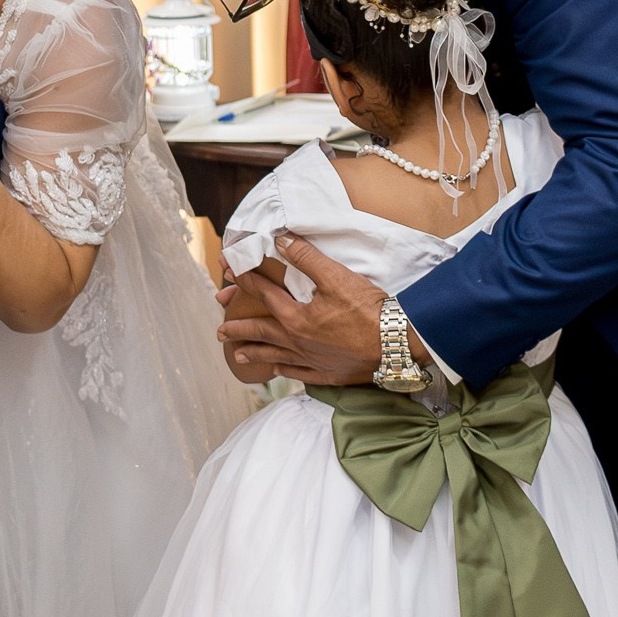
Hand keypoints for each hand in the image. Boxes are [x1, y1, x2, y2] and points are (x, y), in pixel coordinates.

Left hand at [217, 233, 388, 384]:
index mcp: (296, 318)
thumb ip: (306, 258)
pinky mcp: (328, 374)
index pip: (264, 295)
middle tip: (220, 330)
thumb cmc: (369, 310)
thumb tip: (281, 241)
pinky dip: (285, 369)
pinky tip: (277, 368)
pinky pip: (299, 373)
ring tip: (238, 355)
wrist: (397, 346)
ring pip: (276, 356)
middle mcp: (298, 342)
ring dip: (255, 353)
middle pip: (261, 332)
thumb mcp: (336, 277)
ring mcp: (312, 361)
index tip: (229, 273)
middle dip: (239, 328)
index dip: (245, 280)